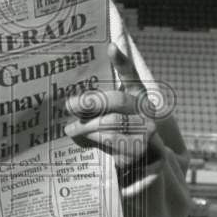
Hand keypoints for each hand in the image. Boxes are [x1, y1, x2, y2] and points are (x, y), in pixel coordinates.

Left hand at [61, 43, 155, 168]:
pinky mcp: (143, 152)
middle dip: (90, 102)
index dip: (122, 61)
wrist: (146, 170)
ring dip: (87, 127)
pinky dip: (97, 143)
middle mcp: (146, 112)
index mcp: (139, 97)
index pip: (131, 75)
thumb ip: (96, 108)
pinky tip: (86, 143)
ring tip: (69, 129)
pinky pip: (115, 145)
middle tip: (69, 105)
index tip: (110, 46)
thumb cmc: (122, 138)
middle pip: (117, 100)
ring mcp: (148, 133)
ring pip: (113, 123)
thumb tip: (70, 104)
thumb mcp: (113, 121)